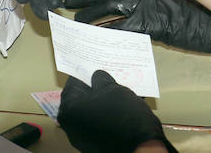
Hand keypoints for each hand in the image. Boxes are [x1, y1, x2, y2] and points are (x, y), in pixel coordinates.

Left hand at [58, 70, 175, 152]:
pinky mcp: (96, 145)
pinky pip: (99, 123)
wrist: (141, 148)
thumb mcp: (112, 88)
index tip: (95, 66)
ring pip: (92, 112)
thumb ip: (100, 79)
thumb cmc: (123, 116)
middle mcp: (71, 126)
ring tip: (120, 92)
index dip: (86, 73)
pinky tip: (123, 107)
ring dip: (103, 102)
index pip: (73, 83)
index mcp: (69, 110)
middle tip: (109, 79)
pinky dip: (108, 115)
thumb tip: (97, 77)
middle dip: (95, 88)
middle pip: (82, 99)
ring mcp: (83, 138)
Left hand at [64, 0, 210, 56]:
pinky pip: (119, 30)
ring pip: (105, 10)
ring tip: (76, 25)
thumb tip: (122, 5)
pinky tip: (94, 41)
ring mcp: (143, 5)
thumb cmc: (192, 10)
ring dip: (87, 18)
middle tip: (66, 4)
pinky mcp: (149, 24)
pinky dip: (104, 36)